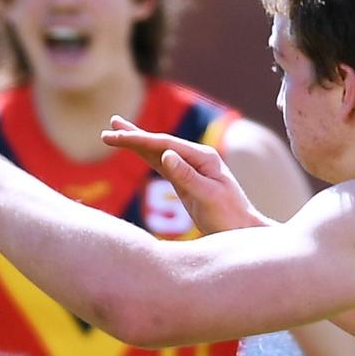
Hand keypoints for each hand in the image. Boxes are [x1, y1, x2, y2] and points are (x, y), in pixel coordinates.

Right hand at [101, 115, 265, 233]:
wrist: (243, 231)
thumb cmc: (228, 216)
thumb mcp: (207, 196)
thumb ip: (186, 175)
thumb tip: (166, 154)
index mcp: (203, 157)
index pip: (164, 144)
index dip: (139, 139)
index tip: (117, 136)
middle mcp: (197, 158)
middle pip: (160, 142)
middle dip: (134, 134)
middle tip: (111, 124)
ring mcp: (191, 167)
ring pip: (159, 151)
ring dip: (138, 141)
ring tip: (117, 132)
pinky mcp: (186, 180)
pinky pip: (161, 164)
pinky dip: (146, 155)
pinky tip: (137, 150)